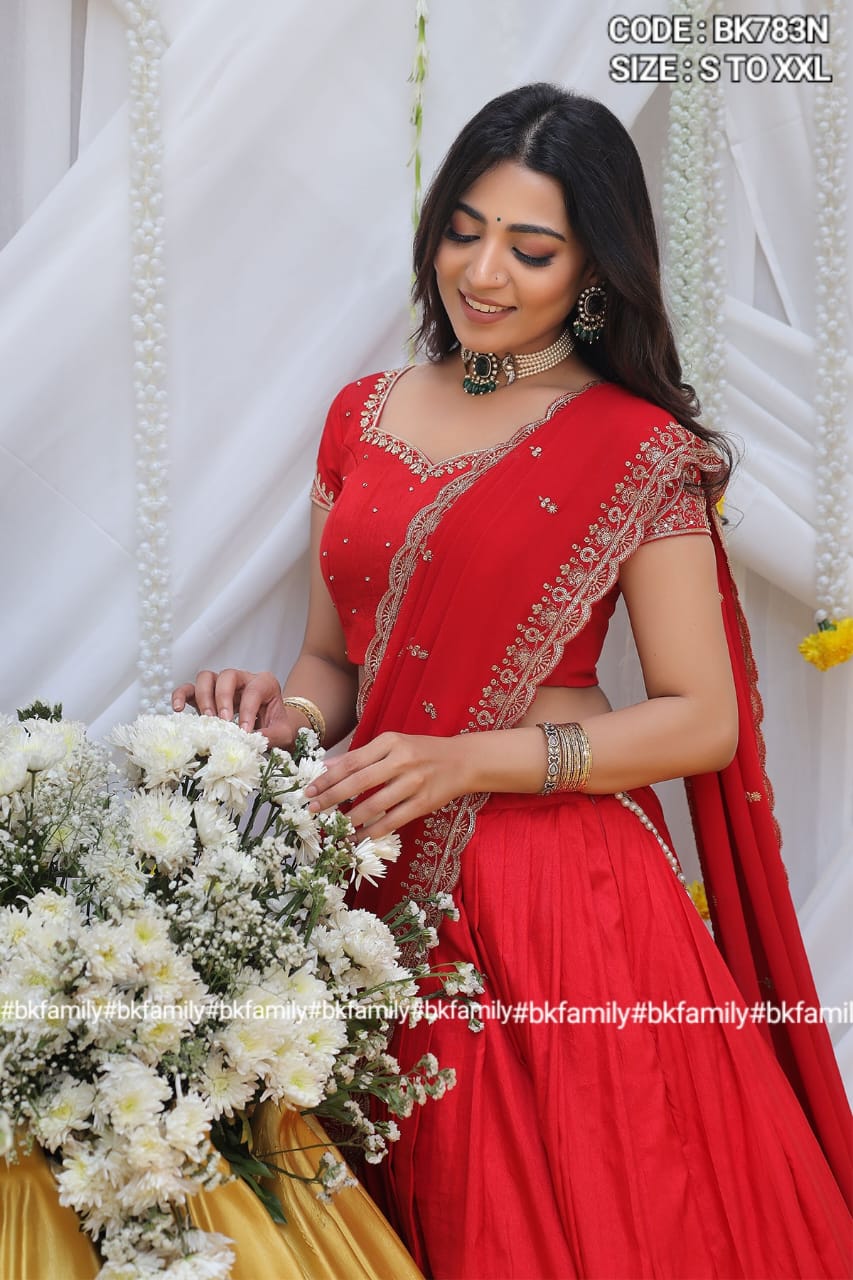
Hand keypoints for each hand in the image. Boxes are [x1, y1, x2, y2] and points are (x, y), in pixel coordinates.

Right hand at [171, 669, 295, 747]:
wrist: (271, 727)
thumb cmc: (277, 726)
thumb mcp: (283, 733)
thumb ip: (272, 736)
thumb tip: (252, 741)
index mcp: (264, 683)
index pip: (254, 690)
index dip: (248, 710)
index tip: (245, 731)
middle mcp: (242, 679)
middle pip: (227, 676)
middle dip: (223, 698)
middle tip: (224, 721)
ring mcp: (221, 685)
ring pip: (206, 677)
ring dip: (204, 697)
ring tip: (207, 719)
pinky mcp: (205, 696)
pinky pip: (188, 689)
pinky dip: (181, 695)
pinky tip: (178, 709)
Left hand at [304, 732, 468, 836]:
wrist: (461, 761)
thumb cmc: (420, 751)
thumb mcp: (391, 744)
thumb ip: (361, 755)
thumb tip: (326, 767)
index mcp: (390, 742)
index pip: (351, 762)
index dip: (327, 778)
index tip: (309, 790)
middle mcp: (401, 760)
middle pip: (358, 783)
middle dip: (331, 798)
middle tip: (313, 809)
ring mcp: (414, 783)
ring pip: (374, 805)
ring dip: (350, 819)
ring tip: (334, 826)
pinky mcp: (424, 803)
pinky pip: (392, 821)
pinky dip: (372, 831)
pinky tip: (358, 837)